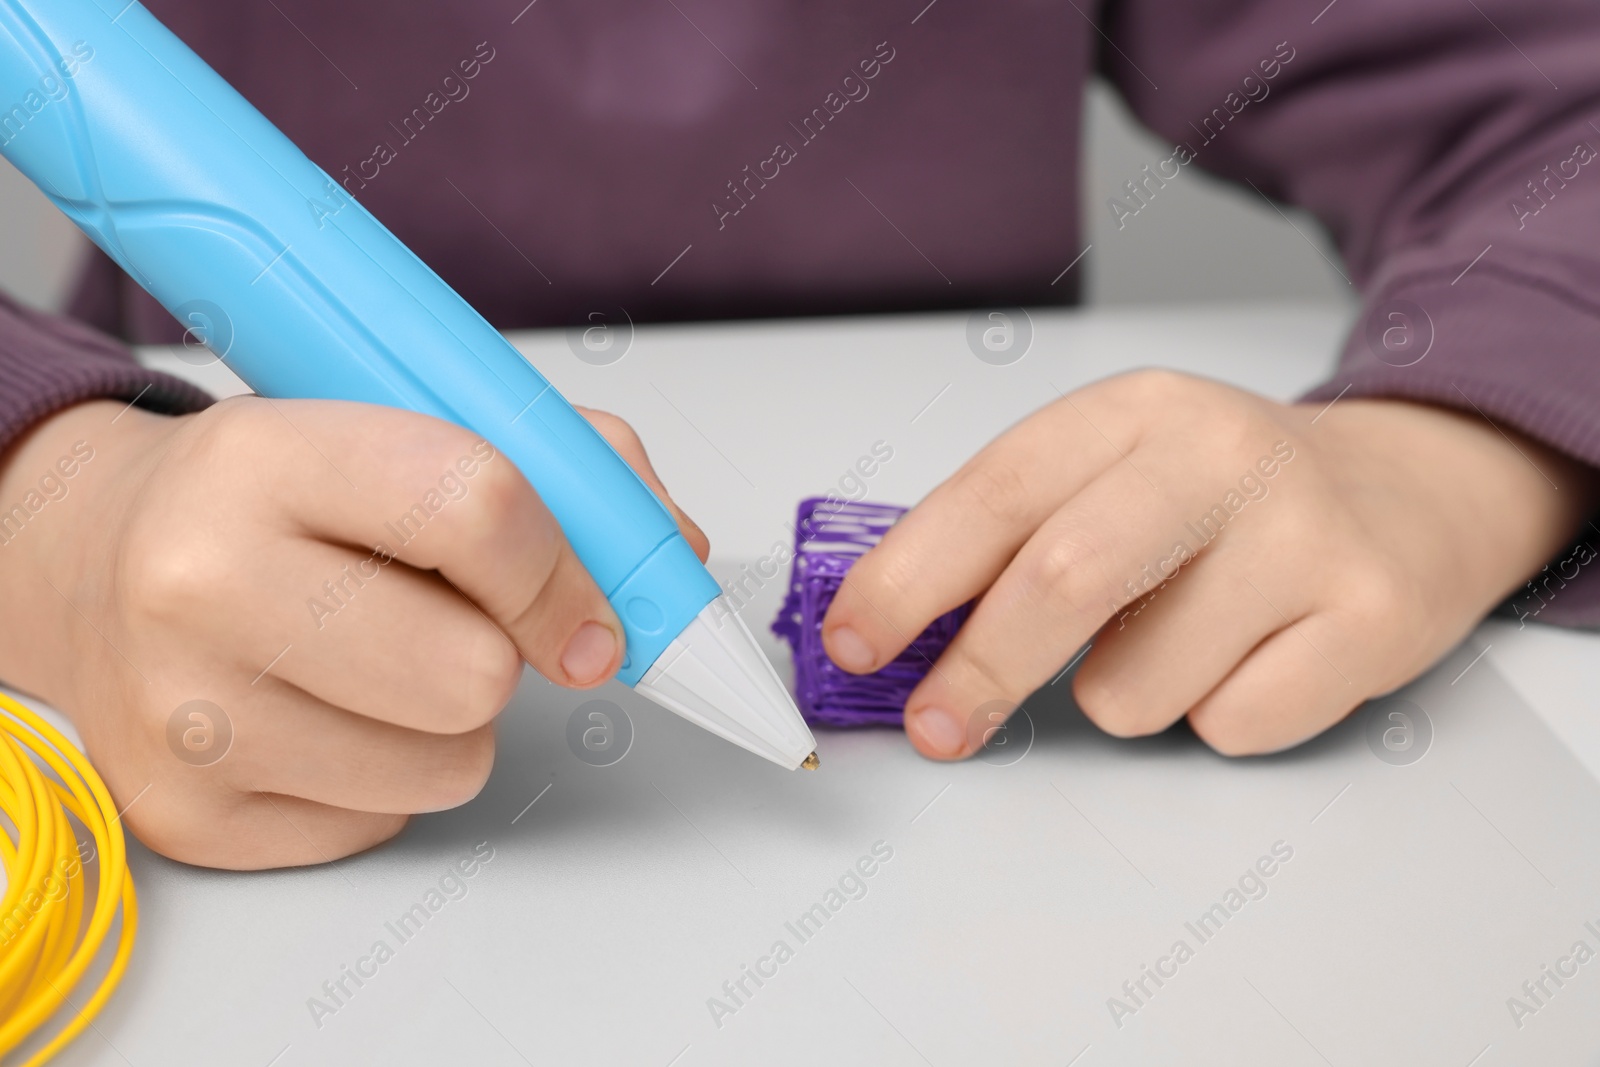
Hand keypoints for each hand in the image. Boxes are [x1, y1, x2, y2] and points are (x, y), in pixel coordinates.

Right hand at [0, 397, 705, 867]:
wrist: (101, 560)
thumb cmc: (280, 496)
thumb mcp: (399, 426)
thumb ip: (562, 469)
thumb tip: (674, 556)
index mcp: (264, 455)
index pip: (476, 506)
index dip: (566, 569)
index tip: (592, 609)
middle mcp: (199, 583)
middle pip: (472, 673)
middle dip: (503, 656)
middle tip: (458, 623)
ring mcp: (184, 714)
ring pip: (450, 765)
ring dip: (454, 723)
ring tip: (379, 661)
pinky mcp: (188, 814)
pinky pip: (386, 822)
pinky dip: (387, 776)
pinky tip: (325, 712)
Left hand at [822, 370, 1597, 759]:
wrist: (1413, 488)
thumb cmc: (1228, 498)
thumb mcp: (1116, 471)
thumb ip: (1012, 536)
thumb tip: (891, 630)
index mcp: (1134, 412)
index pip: (993, 495)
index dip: (907, 579)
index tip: (854, 644)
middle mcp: (1220, 458)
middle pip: (1063, 580)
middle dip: (979, 671)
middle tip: (938, 726)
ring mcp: (1303, 535)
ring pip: (1139, 687)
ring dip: (1125, 693)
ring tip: (1182, 638)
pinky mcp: (1371, 615)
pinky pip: (1231, 726)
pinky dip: (1218, 715)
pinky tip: (1258, 655)